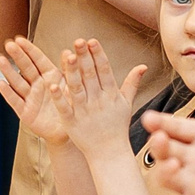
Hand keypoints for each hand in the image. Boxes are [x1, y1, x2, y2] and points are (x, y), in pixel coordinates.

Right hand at [0, 37, 71, 145]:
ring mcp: (30, 98)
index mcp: (50, 76)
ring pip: (17, 82)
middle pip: (26, 68)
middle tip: (9, 45)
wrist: (68, 131)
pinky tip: (1, 84)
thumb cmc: (71, 107)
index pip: (38, 60)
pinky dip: (8, 93)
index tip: (20, 39)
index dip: (29, 49)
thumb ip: (70, 70)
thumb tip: (69, 52)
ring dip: (8, 71)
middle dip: (17, 56)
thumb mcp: (73, 86)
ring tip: (0, 60)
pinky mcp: (25, 112)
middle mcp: (38, 85)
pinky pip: (15, 101)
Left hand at [58, 40, 145, 158]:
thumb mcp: (127, 104)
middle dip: (84, 58)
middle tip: (78, 41)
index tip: (92, 41)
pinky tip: (52, 86)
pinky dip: (59, 98)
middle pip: (90, 76)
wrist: (109, 153)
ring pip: (77, 88)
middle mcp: (98, 101)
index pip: (104, 70)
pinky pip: (65, 108)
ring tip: (67, 56)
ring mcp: (84, 112)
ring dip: (72, 73)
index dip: (98, 55)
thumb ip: (132, 83)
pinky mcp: (72, 122)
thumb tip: (142, 67)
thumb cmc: (117, 127)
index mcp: (111, 94)